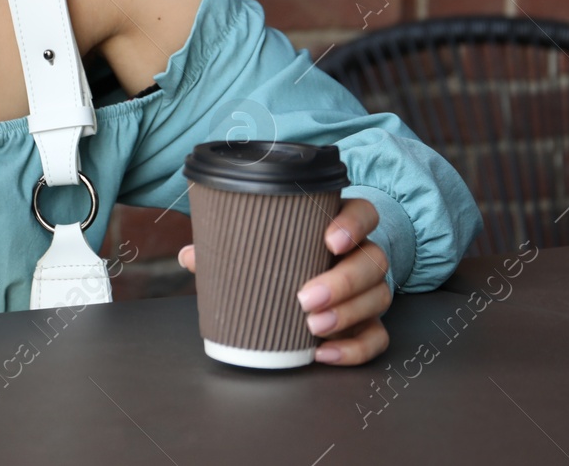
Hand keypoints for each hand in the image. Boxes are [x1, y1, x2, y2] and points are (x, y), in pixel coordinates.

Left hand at [177, 197, 390, 364]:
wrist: (311, 279)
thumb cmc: (284, 254)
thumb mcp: (263, 244)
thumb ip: (230, 244)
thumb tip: (190, 256)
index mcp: (338, 224)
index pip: (363, 213)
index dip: (353, 224)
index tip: (329, 239)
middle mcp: (361, 255)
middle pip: (372, 261)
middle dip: (342, 281)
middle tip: (305, 298)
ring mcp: (369, 290)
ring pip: (378, 297)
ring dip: (347, 314)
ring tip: (313, 328)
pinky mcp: (370, 323)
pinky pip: (377, 338)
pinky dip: (355, 349)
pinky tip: (324, 354)